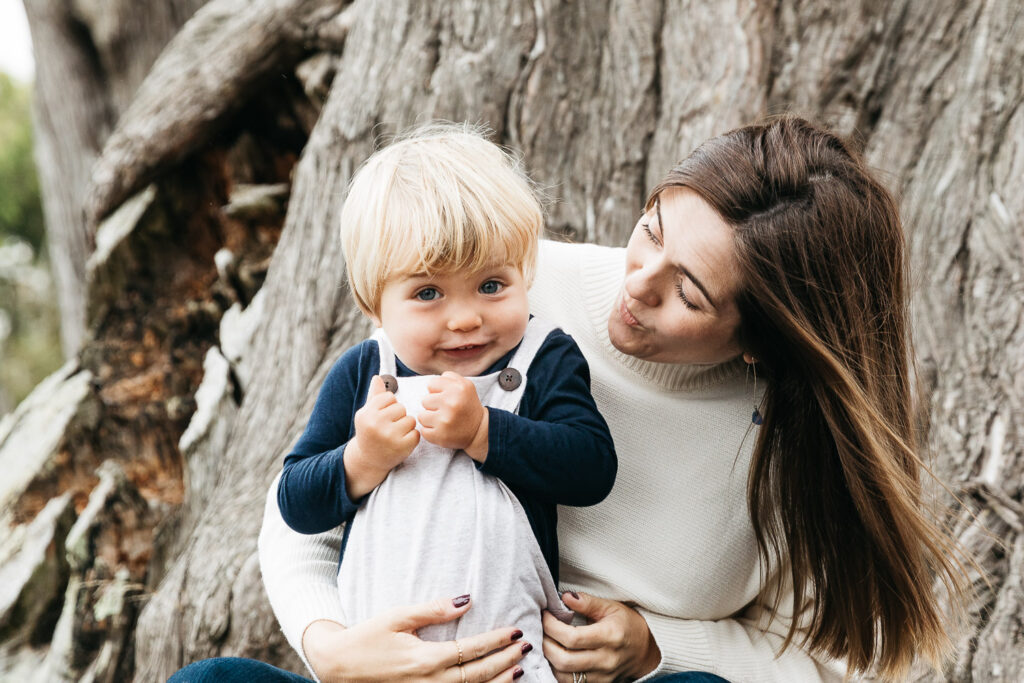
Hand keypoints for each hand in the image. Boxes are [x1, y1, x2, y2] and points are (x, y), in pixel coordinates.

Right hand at [302, 595, 531, 681]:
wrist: (337, 666)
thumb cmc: (367, 637)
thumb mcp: (398, 616)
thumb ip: (434, 610)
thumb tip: (467, 600)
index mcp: (424, 659)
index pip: (471, 650)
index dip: (496, 641)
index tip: (516, 630)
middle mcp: (429, 682)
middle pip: (477, 674)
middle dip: (505, 660)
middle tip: (526, 646)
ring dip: (498, 682)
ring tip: (519, 669)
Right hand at [345, 375, 419, 498]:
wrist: (369, 459)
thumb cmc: (370, 431)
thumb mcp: (368, 413)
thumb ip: (375, 395)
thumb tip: (378, 377)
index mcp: (366, 414)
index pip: (389, 397)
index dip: (390, 406)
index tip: (384, 416)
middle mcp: (376, 425)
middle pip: (401, 408)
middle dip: (399, 416)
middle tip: (390, 426)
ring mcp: (389, 437)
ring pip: (411, 420)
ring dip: (407, 426)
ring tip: (396, 434)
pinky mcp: (402, 447)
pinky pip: (416, 433)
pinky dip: (412, 437)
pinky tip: (402, 442)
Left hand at [420, 371, 488, 461]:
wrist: (479, 431)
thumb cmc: (468, 406)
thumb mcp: (466, 386)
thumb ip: (449, 377)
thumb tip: (431, 383)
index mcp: (458, 389)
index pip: (431, 384)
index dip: (436, 391)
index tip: (445, 397)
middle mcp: (452, 403)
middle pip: (425, 400)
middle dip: (433, 405)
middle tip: (445, 410)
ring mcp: (445, 421)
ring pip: (421, 416)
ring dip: (429, 419)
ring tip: (442, 420)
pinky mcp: (440, 436)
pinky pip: (423, 431)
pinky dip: (430, 431)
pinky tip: (441, 430)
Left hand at [543, 592, 660, 682]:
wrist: (646, 650)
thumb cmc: (628, 624)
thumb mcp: (611, 607)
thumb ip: (587, 602)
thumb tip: (565, 596)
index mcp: (610, 637)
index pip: (573, 638)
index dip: (552, 627)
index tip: (545, 615)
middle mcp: (606, 660)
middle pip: (564, 660)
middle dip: (545, 645)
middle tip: (539, 630)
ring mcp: (603, 676)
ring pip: (565, 676)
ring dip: (548, 661)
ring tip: (544, 643)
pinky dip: (558, 672)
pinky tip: (553, 658)